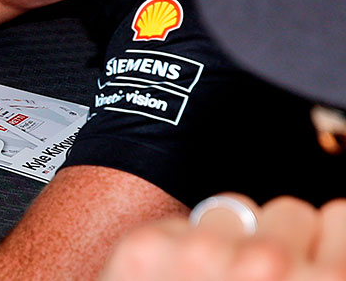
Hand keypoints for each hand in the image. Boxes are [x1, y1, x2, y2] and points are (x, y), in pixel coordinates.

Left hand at [100, 195, 345, 280]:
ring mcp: (206, 253)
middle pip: (289, 212)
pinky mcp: (148, 247)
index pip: (341, 215)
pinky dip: (179, 252)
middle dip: (277, 245)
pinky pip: (180, 224)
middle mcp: (272, 265)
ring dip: (229, 244)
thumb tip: (325, 266)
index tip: (309, 266)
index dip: (323, 246)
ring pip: (234, 210)